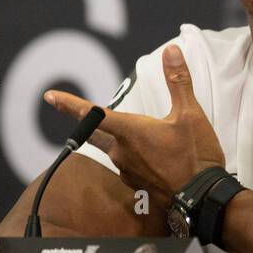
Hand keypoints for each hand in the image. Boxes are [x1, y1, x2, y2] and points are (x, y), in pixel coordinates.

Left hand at [44, 45, 225, 205]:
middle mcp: (121, 152)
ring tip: (141, 135)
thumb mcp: (191, 114)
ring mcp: (126, 171)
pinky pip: (128, 165)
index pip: (93, 114)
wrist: (203, 201)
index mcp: (130, 132)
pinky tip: (153, 156)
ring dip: (118, 139)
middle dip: (83, 120)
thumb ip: (178, 81)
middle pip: (95, 132)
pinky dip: (135, 156)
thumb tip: (171, 51)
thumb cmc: (195, 157)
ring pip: (113, 148)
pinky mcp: (136, 185)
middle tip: (67, 109)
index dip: (69, 103)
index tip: (49, 96)